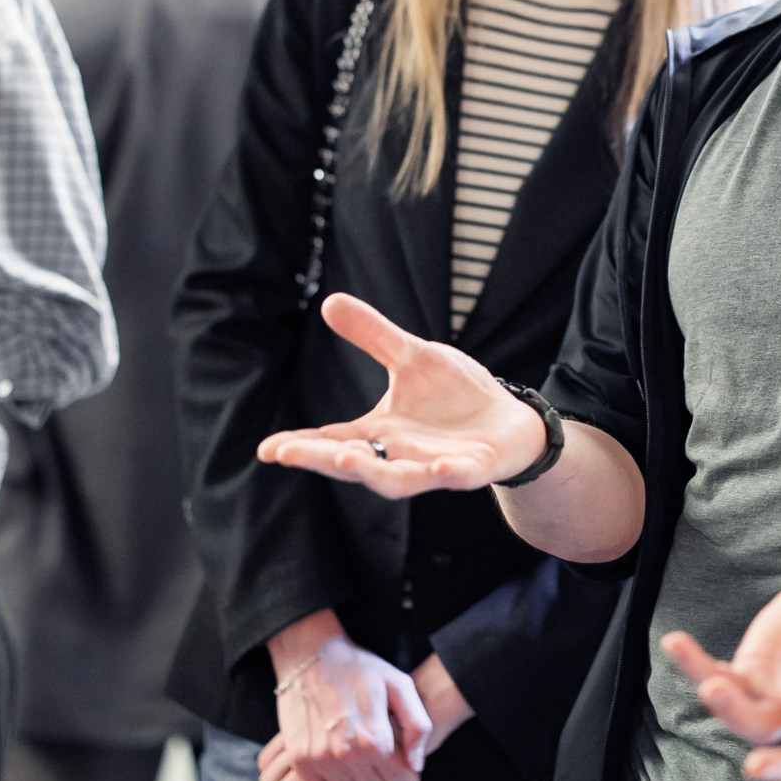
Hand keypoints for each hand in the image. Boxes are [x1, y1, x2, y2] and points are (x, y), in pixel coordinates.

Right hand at [255, 293, 545, 498]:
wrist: (512, 422)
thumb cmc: (457, 396)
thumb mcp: (412, 358)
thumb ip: (374, 336)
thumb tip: (330, 301)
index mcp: (381, 433)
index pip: (332, 442)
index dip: (300, 446)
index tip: (268, 449)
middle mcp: (401, 455)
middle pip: (354, 463)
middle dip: (322, 460)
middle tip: (288, 454)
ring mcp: (435, 466)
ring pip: (396, 479)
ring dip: (372, 472)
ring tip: (345, 461)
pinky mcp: (473, 468)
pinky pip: (458, 477)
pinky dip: (448, 474)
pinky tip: (441, 468)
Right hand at [257, 651, 472, 780]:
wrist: (310, 655)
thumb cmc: (359, 668)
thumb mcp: (399, 685)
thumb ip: (417, 725)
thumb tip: (416, 765)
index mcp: (376, 740)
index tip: (404, 770)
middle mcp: (348, 756)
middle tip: (385, 773)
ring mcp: (320, 761)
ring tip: (363, 775)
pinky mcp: (300, 761)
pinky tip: (340, 779)